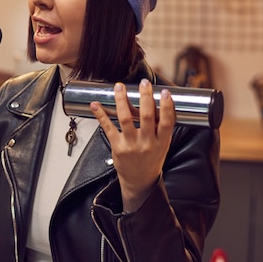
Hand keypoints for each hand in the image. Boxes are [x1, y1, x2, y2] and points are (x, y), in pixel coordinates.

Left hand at [90, 79, 174, 211]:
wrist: (140, 180)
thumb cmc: (151, 159)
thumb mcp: (163, 145)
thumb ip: (161, 127)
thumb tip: (159, 103)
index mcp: (162, 142)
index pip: (166, 122)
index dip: (166, 107)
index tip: (164, 92)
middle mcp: (147, 143)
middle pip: (146, 117)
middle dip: (145, 97)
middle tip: (143, 83)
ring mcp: (131, 145)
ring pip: (126, 119)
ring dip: (121, 101)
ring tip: (119, 87)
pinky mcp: (117, 146)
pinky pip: (108, 127)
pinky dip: (101, 115)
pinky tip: (96, 104)